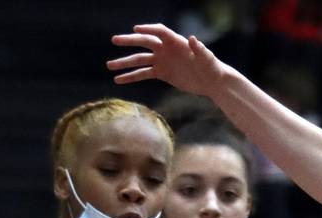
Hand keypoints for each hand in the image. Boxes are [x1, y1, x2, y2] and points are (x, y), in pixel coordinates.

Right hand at [107, 24, 225, 96]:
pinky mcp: (161, 73)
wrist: (212, 82)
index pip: (159, 31)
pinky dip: (131, 77)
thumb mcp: (207, 59)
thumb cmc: (212, 67)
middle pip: (144, 42)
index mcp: (176, 41)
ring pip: (140, 60)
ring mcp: (161, 61)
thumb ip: (199, 49)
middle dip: (129, 41)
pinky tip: (118, 80)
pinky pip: (143, 74)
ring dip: (125, 63)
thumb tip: (193, 39)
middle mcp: (165, 49)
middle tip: (114, 40)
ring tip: (109, 66)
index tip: (136, 30)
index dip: (148, 29)